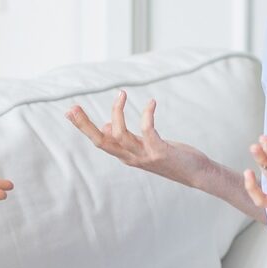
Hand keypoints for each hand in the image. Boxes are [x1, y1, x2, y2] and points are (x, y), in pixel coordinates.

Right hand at [66, 90, 210, 187]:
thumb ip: (125, 140)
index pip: (98, 140)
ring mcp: (145, 156)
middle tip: (73, 107)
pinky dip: (146, 115)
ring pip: (120, 135)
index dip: (83, 127)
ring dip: (117, 113)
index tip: (69, 111)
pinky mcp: (160, 152)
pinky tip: (151, 102)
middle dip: (85, 125)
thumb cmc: (171, 158)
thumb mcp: (144, 148)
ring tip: (121, 94)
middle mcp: (131, 157)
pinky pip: (147, 131)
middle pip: (100, 142)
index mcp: (125, 155)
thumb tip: (106, 127)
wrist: (197, 174)